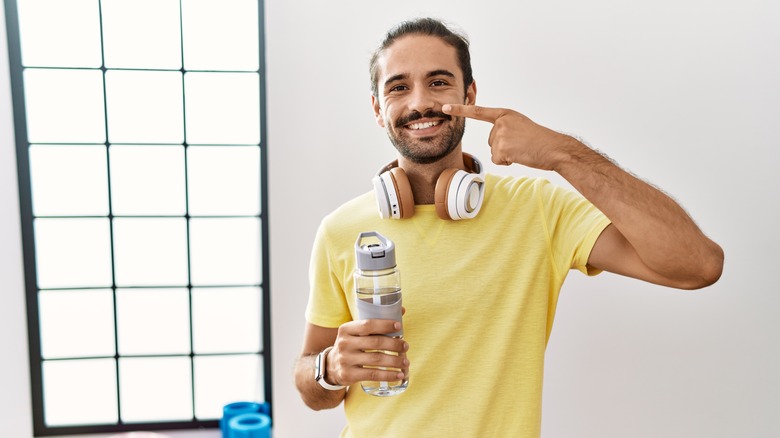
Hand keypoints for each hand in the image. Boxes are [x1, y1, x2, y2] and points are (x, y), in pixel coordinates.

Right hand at [327, 319, 408, 386]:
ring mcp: (345, 360)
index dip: (385, 325)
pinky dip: (388, 375)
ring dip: (395, 361)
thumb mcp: (356, 332)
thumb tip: (402, 310)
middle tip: (406, 346)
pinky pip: (372, 375)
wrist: (332, 366)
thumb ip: (376, 323)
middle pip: (375, 342)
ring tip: (406, 361)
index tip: (399, 327)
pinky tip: (399, 375)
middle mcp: (344, 343)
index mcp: (346, 329)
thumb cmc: (351, 345)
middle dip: (394, 344)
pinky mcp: (348, 375)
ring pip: (376, 360)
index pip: (368, 324)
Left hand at [443, 103, 576, 170]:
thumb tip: (495, 142)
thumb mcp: (521, 126)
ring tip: (522, 149)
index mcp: (505, 114)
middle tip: (521, 145)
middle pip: (490, 141)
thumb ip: (505, 128)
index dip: (460, 110)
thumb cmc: (540, 140)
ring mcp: (500, 134)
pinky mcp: (502, 147)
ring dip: (506, 155)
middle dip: (503, 147)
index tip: (445, 108)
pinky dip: (507, 162)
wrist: (553, 148)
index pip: (478, 111)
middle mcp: (501, 122)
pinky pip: (497, 160)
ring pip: (494, 151)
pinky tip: (520, 156)